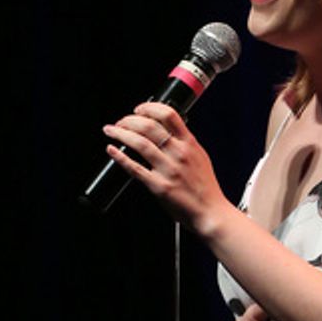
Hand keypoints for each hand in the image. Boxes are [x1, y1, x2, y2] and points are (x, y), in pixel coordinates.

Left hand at [102, 101, 227, 231]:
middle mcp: (178, 154)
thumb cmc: (206, 189)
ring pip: (139, 143)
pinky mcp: (158, 186)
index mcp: (189, 144)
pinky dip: (120, 157)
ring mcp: (168, 170)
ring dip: (120, 133)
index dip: (149, 108)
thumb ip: (185, 142)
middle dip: (129, 120)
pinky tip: (111, 150)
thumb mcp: (200, 157)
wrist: (211, 212)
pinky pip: (134, 168)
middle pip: (149, 126)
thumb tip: (168, 129)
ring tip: (111, 131)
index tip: (138, 109)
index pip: (168, 114)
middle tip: (120, 122)